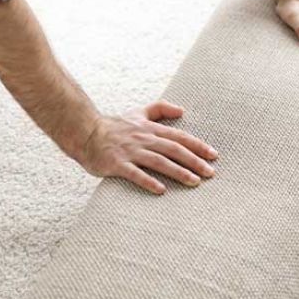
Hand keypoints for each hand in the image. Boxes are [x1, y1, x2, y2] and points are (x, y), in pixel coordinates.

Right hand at [77, 101, 216, 194]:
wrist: (85, 132)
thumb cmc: (113, 126)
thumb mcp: (138, 112)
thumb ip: (159, 109)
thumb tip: (183, 109)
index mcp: (149, 129)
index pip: (178, 137)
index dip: (197, 145)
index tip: (213, 155)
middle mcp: (143, 139)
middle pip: (173, 149)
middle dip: (194, 161)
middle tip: (210, 173)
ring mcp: (130, 151)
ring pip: (158, 161)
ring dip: (178, 171)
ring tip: (194, 182)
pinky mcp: (117, 164)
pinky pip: (134, 173)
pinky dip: (148, 181)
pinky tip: (161, 190)